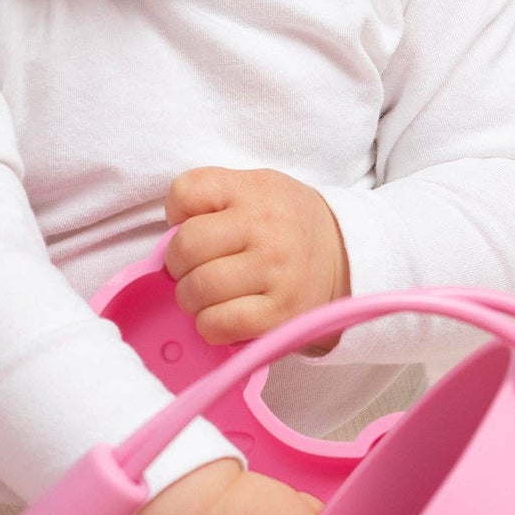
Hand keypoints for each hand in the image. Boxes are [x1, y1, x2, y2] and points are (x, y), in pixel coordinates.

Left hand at [165, 167, 349, 347]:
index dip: (176, 214)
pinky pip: (220, 324)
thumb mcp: (257, 189)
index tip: (191, 226)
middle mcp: (265, 226)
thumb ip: (214, 201)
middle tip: (193, 270)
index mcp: (254, 188)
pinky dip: (209, 325)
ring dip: (190, 299)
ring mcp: (274, 270)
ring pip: (198, 289)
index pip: (185, 192)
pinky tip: (221, 316)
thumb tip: (168, 242)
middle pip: (185, 247)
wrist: (346, 254)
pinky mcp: (281, 312)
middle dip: (178, 265)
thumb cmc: (286, 224)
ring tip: (206, 295)